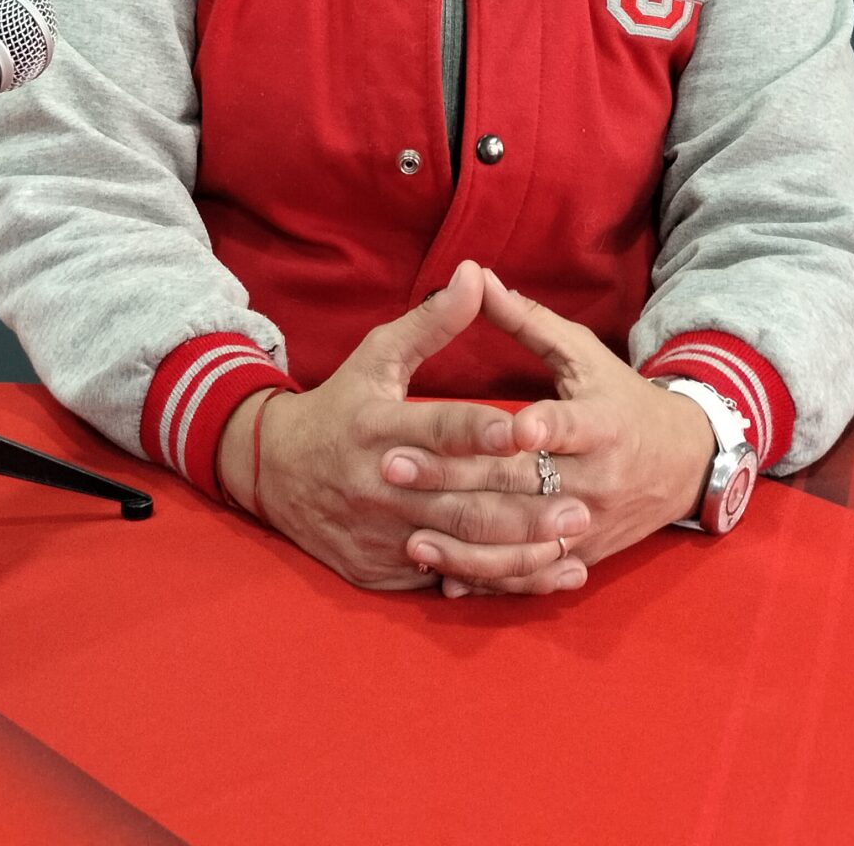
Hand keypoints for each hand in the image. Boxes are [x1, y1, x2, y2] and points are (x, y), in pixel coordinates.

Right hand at [216, 259, 592, 590]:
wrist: (271, 473)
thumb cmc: (339, 407)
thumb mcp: (376, 357)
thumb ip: (431, 323)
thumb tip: (475, 274)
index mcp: (376, 427)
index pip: (437, 431)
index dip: (481, 433)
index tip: (527, 432)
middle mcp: (379, 485)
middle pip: (459, 500)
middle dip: (523, 505)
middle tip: (582, 503)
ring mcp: (380, 534)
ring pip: (461, 548)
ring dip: (521, 549)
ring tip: (572, 539)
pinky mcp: (383, 572)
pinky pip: (448, 580)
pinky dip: (499, 580)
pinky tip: (547, 575)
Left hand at [379, 267, 714, 596]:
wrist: (685, 464)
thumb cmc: (622, 398)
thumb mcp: (584, 354)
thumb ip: (526, 320)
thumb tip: (474, 275)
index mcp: (602, 424)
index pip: (567, 427)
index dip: (540, 428)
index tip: (507, 427)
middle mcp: (597, 479)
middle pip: (523, 483)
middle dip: (456, 476)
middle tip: (392, 466)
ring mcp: (589, 523)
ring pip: (523, 541)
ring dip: (466, 542)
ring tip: (409, 535)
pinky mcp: (583, 555)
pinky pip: (534, 575)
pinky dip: (492, 577)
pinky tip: (447, 575)